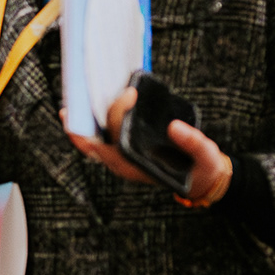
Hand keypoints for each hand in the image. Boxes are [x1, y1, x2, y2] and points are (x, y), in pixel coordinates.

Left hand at [65, 87, 230, 202]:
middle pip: (94, 144)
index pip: (114, 142)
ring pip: (92, 144)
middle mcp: (125, 164)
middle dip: (82, 125)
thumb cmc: (201, 167)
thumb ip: (192, 142)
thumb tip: (174, 127)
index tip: (126, 95)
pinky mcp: (124, 152)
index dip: (116, 116)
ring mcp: (122, 159)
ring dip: (81, 127)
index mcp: (138, 166)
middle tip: (71, 105)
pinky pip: (100, 140)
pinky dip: (92, 127)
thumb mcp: (204, 156)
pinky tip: (90, 109)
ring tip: (70, 107)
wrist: (201, 179)